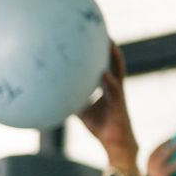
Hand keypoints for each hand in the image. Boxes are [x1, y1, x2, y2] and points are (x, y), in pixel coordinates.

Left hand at [78, 42, 137, 172]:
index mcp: (108, 88)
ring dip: (114, 58)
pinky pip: (115, 91)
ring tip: (110, 44)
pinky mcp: (120, 106)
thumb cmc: (100, 126)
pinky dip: (108, 82)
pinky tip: (103, 74)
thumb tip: (55, 95)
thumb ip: (73, 101)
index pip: (106, 65)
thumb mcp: (82, 112)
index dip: (103, 53)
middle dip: (110, 48)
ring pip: (118, 72)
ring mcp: (119, 96)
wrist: (114, 143)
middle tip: (104, 32)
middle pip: (115, 63)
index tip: (96, 37)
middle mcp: (115, 88)